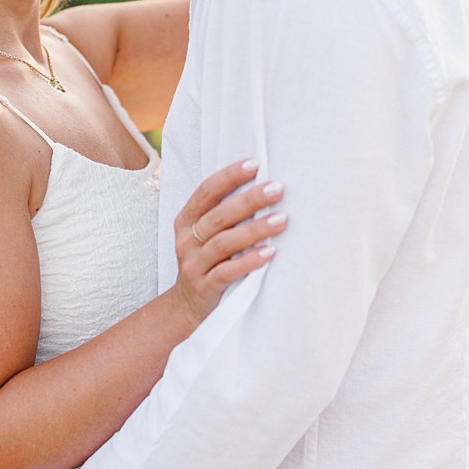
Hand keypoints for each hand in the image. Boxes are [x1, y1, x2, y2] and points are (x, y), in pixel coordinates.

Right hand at [172, 161, 286, 325]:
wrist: (188, 305)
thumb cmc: (208, 260)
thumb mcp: (208, 234)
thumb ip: (226, 213)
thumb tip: (265, 185)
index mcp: (187, 220)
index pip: (206, 191)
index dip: (229, 176)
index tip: (255, 163)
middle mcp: (187, 240)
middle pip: (219, 216)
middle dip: (249, 200)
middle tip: (277, 189)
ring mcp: (193, 264)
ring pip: (223, 243)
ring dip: (254, 230)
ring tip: (282, 220)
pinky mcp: (204, 287)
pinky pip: (227, 272)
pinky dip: (249, 261)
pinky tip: (270, 253)